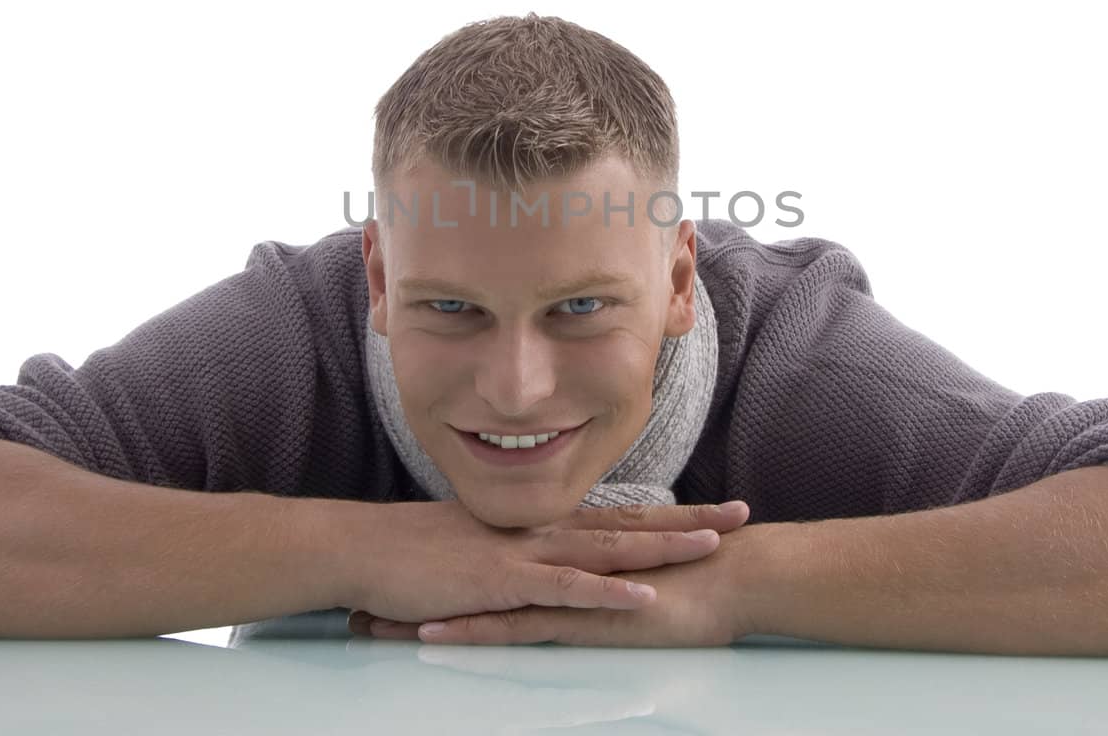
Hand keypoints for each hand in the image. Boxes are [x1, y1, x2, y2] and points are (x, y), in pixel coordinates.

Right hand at [348, 520, 768, 645]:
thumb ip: (517, 553)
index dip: (668, 513)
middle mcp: (541, 531)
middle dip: (689, 521)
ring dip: (664, 547)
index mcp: (538, 523)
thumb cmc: (413, 553)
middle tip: (743, 515)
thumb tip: (546, 562)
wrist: (363, 550)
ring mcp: (525, 554)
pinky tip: (645, 596)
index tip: (714, 510)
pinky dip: (608, 593)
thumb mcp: (478, 548)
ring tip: (715, 546)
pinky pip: (566, 590)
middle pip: (629, 523)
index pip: (616, 514)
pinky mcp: (505, 583)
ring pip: (609, 549)